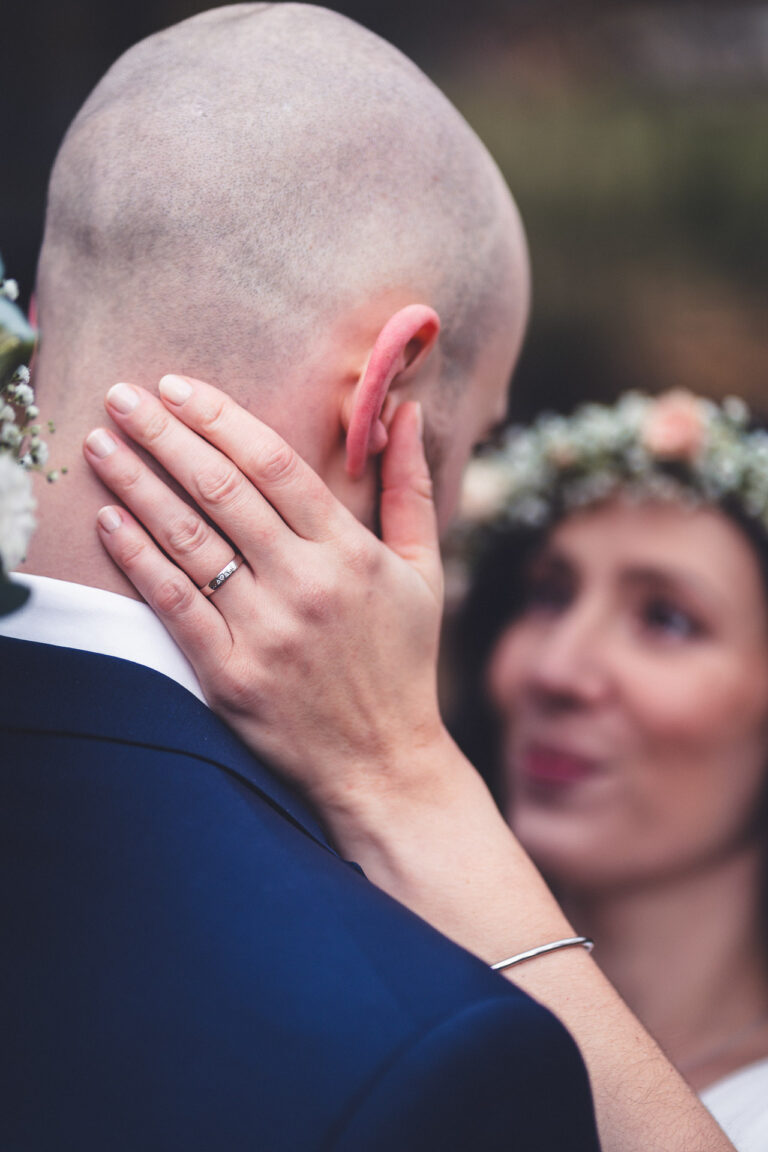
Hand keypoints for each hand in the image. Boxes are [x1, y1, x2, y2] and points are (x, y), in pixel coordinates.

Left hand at [84, 375, 447, 819]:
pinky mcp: (230, 674)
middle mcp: (305, 583)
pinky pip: (173, 603)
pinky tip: (110, 519)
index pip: (273, 465)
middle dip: (165, 435)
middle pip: (221, 490)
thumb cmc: (403, 661)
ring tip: (102, 445)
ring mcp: (265, 630)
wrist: (384, 762)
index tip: (179, 387)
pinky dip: (137, 557)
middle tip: (123, 395)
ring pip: (188, 540)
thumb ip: (410, 488)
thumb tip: (408, 410)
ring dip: (137, 484)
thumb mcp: (424, 571)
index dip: (220, 419)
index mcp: (349, 551)